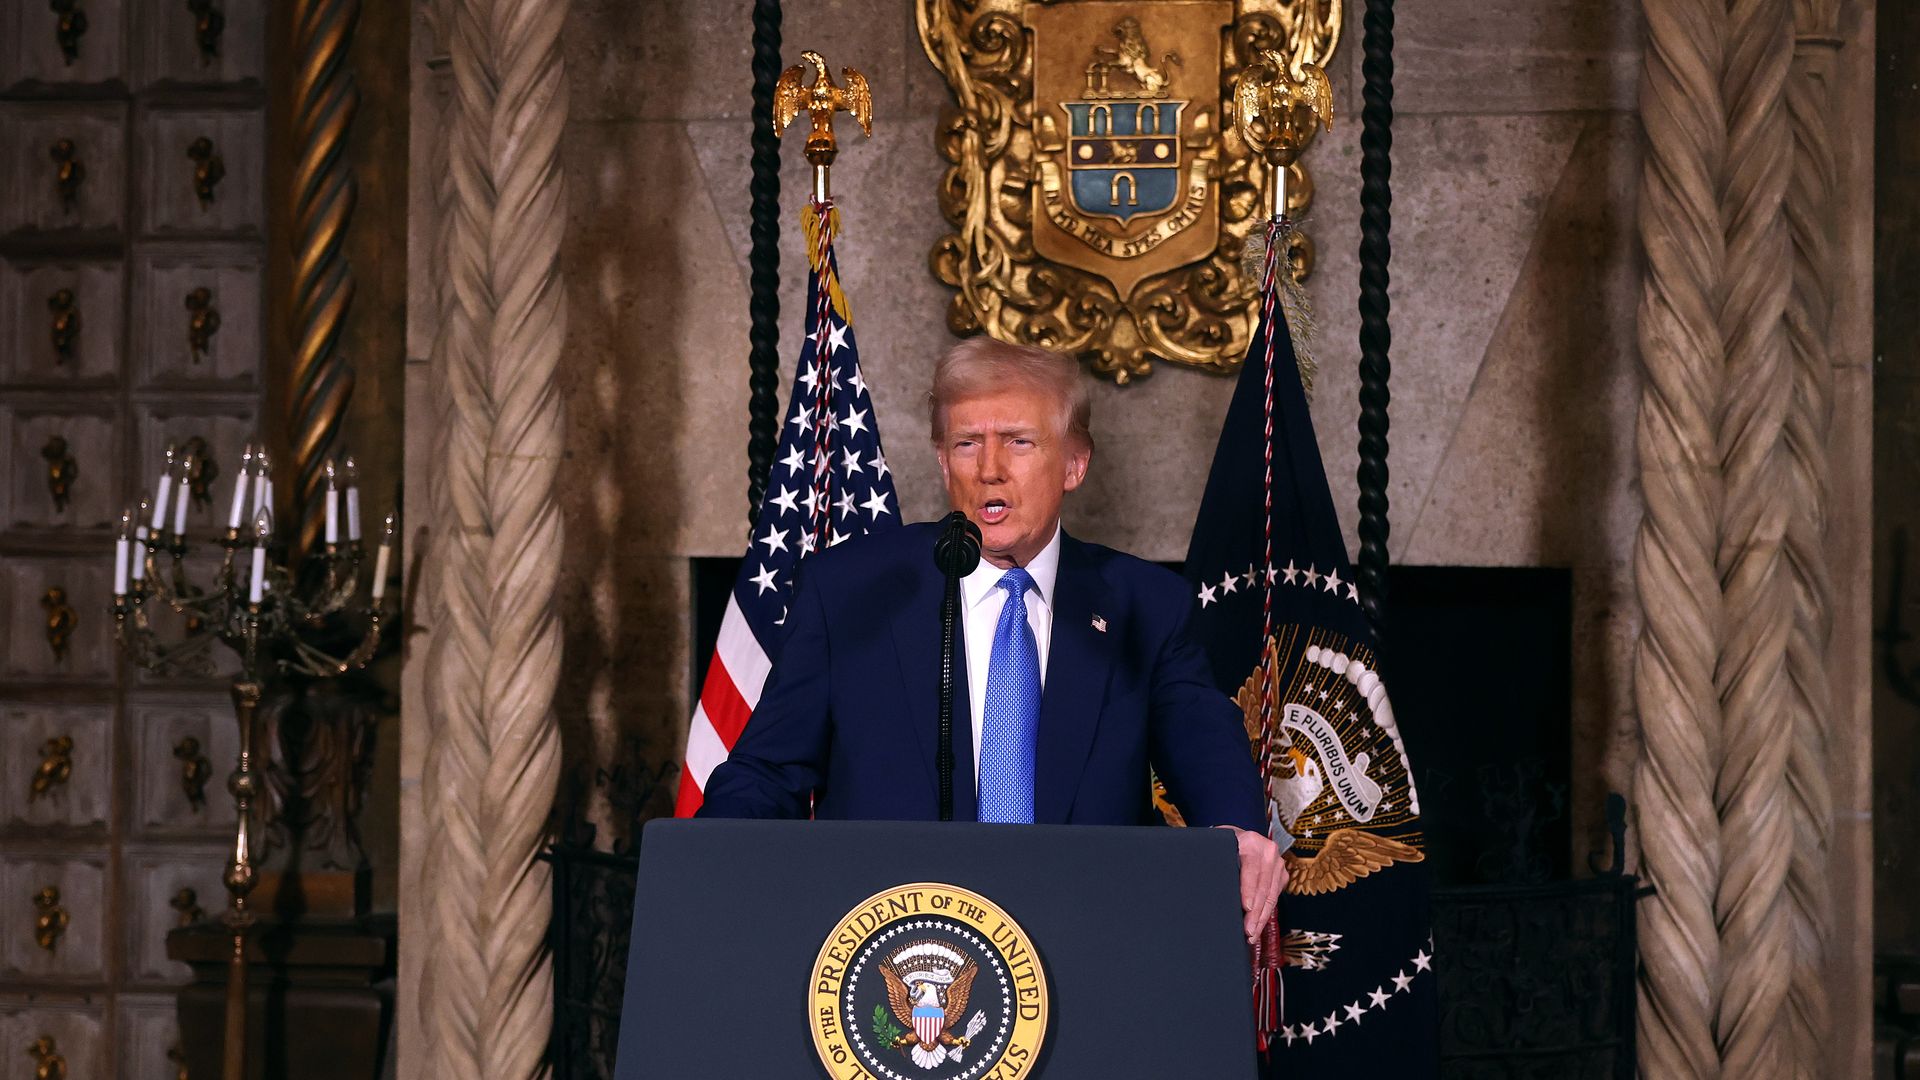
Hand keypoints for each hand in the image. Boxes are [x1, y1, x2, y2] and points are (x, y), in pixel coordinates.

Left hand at [1216, 825, 1288, 942]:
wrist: (1239, 838)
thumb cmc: (1224, 846)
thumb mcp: (1219, 850)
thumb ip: (1219, 866)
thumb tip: (1215, 892)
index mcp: (1251, 842)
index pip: (1251, 870)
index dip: (1248, 891)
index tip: (1246, 908)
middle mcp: (1268, 852)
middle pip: (1263, 887)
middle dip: (1256, 912)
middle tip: (1247, 931)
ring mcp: (1278, 864)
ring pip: (1271, 896)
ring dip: (1261, 918)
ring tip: (1252, 935)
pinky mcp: (1282, 876)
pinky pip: (1274, 898)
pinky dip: (1265, 914)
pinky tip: (1258, 926)